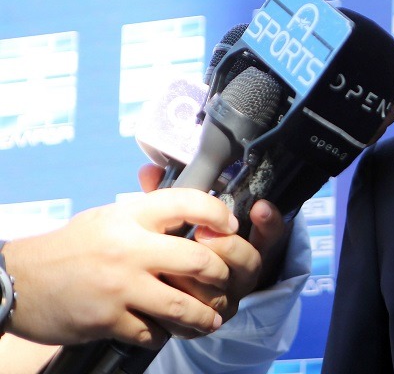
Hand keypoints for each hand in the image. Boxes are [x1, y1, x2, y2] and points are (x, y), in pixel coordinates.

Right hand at [3, 188, 239, 346]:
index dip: (218, 214)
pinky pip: (153, 332)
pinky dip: (164, 333)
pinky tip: (165, 329)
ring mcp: (119, 287)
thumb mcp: (109, 218)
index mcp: (130, 216)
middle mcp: (128, 248)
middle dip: (222, 275)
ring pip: (183, 305)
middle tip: (225, 282)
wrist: (19, 281)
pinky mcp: (108, 319)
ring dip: (204, 314)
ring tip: (211, 317)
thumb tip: (195, 211)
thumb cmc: (71, 247)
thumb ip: (149, 214)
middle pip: (199, 261)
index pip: (187, 203)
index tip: (230, 227)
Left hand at [137, 164, 274, 326]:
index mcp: (245, 245)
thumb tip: (149, 170)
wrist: (159, 293)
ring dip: (204, 276)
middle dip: (230, 247)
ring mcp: (226, 300)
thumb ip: (171, 196)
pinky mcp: (205, 323)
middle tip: (205, 234)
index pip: (271, 233)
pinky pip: (202, 317)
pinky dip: (184, 304)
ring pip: (228, 290)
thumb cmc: (173, 249)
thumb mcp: (177, 221)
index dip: (269, 222)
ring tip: (176, 264)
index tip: (259, 206)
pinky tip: (166, 292)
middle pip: (252, 262)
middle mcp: (241, 274)